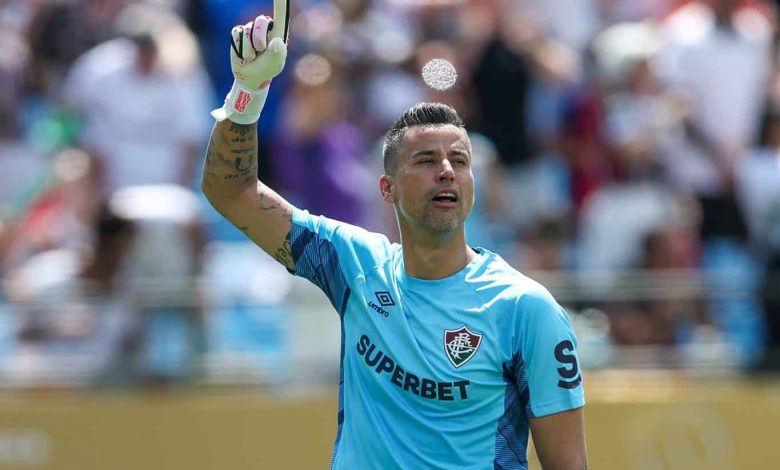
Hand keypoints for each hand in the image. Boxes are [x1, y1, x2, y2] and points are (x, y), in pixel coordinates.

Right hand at [212, 3, 289, 123]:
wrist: (250, 77)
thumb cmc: (267, 70)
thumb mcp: (275, 66)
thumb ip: (278, 55)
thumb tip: (276, 41)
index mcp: (278, 32)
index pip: (280, 13)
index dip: (280, 1)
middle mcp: (265, 28)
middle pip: (261, 21)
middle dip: (259, 38)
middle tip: (260, 50)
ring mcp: (251, 30)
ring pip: (247, 30)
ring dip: (249, 48)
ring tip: (252, 57)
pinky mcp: (238, 34)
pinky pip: (237, 34)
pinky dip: (240, 48)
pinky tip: (244, 54)